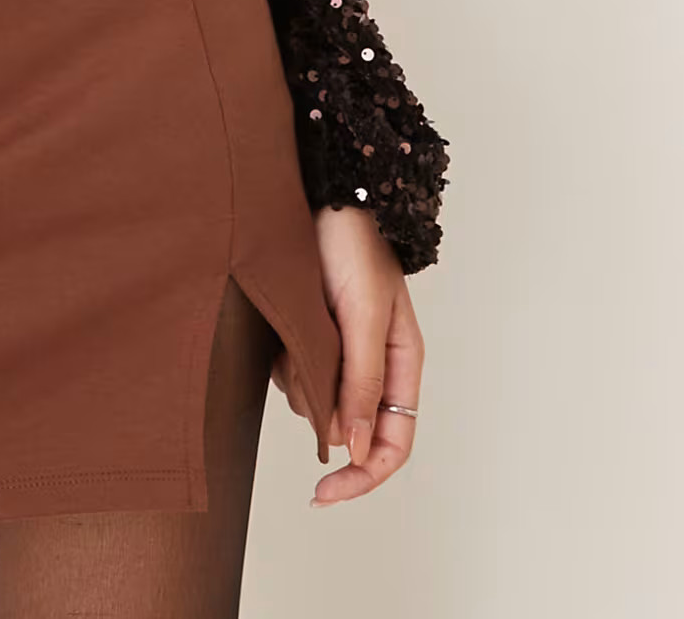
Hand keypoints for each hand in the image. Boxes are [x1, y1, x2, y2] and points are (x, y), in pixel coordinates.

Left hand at [282, 204, 424, 506]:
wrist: (320, 192)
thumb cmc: (351, 245)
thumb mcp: (361, 315)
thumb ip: (361, 381)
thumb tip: (356, 449)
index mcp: (402, 364)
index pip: (392, 445)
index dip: (362, 477)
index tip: (324, 491)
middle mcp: (373, 365)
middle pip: (347, 427)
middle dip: (318, 409)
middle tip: (297, 366)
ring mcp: (339, 350)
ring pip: (315, 401)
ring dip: (297, 378)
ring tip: (294, 327)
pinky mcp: (309, 333)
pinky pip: (293, 372)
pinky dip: (283, 359)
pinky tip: (281, 324)